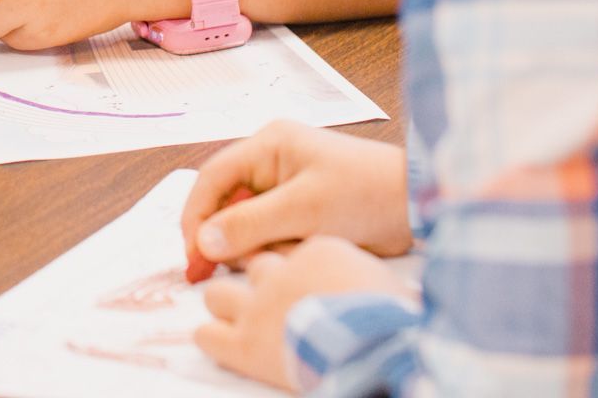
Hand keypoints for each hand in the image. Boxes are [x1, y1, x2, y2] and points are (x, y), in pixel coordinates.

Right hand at [184, 121, 411, 269]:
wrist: (420, 206)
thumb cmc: (365, 194)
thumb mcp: (305, 209)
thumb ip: (250, 223)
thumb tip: (203, 242)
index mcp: (268, 145)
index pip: (213, 178)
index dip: (197, 216)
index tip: (194, 256)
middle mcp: (271, 162)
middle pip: (227, 203)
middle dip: (228, 236)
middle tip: (225, 269)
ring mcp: (286, 186)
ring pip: (248, 224)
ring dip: (257, 247)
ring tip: (280, 257)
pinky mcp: (302, 211)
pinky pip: (271, 234)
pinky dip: (277, 250)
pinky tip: (294, 256)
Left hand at [197, 236, 413, 390]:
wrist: (375, 347)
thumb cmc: (390, 316)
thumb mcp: (382, 281)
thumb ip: (356, 275)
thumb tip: (363, 284)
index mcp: (316, 252)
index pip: (287, 250)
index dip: (288, 264)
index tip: (296, 277)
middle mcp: (279, 274)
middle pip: (249, 265)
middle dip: (251, 277)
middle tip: (265, 295)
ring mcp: (257, 307)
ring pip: (219, 293)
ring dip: (225, 302)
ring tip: (237, 315)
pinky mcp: (244, 345)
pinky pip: (207, 334)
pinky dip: (211, 337)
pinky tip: (221, 341)